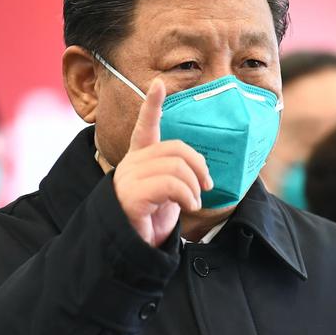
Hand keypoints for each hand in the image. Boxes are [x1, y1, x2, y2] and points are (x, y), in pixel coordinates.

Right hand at [113, 79, 212, 247]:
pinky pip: (170, 184)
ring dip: (194, 186)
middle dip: (198, 165)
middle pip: (175, 149)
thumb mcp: (168, 193)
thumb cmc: (151, 221)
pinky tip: (189, 207)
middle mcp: (131, 164)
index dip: (152, 105)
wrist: (132, 250)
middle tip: (207, 185)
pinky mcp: (131, 196)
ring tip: (194, 202)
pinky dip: (187, 195)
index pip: (145, 127)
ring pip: (175, 166)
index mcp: (139, 159)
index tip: (158, 84)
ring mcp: (128, 179)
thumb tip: (201, 171)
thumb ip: (177, 175)